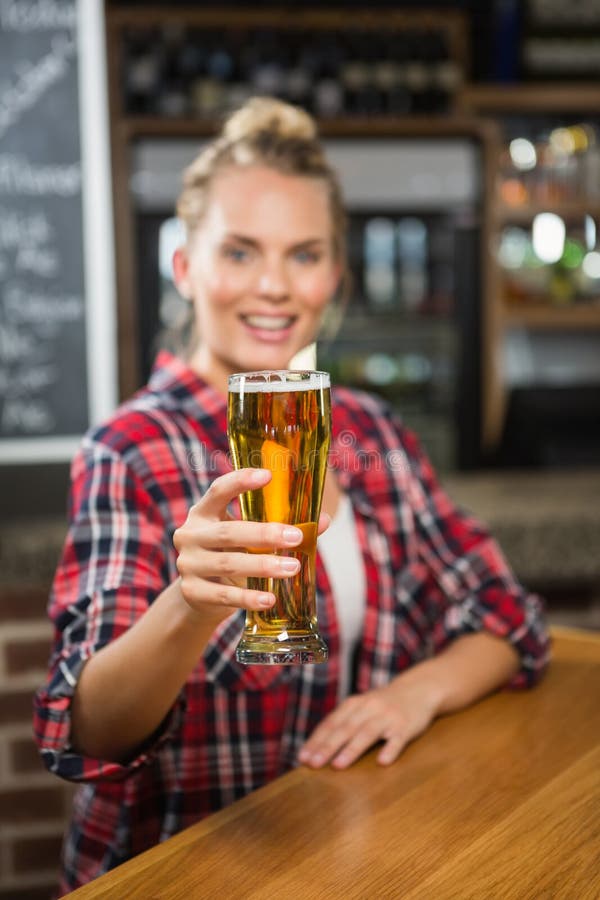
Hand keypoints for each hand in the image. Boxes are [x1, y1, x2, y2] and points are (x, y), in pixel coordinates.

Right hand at [174, 468, 329, 613]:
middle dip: (264, 534)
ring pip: (229, 563)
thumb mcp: (247, 538)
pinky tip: (270, 599)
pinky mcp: (192, 592)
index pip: (218, 490)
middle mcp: (191, 535)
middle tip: (296, 536)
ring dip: (263, 566)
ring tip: (293, 567)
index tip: (268, 475)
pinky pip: (225, 595)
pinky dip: (249, 597)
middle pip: (229, 531)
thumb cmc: (230, 555)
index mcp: (204, 513)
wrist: (198, 595)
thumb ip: (279, 527)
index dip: (240, 481)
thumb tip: (323, 520)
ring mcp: (189, 564)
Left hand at [298, 672, 440, 769]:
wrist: (418, 689)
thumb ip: (343, 722)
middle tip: (313, 763)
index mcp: (354, 704)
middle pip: (345, 728)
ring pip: (367, 733)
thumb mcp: (361, 707)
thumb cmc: (382, 704)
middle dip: (327, 747)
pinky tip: (382, 762)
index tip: (302, 757)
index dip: (316, 740)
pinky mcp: (406, 726)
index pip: (331, 723)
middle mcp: (369, 708)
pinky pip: (398, 739)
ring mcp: (388, 716)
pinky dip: (390, 750)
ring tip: (338, 765)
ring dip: (352, 749)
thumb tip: (316, 746)